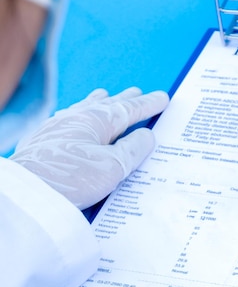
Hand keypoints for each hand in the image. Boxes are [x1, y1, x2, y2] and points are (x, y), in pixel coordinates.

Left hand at [11, 87, 168, 208]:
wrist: (26, 193)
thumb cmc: (70, 179)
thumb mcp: (112, 167)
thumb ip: (133, 149)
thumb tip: (146, 135)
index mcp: (97, 120)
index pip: (130, 109)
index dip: (148, 104)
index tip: (162, 98)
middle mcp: (77, 117)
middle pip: (108, 104)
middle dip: (126, 99)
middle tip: (139, 93)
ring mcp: (57, 126)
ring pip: (85, 107)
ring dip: (101, 102)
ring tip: (107, 96)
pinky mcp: (43, 139)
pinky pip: (69, 117)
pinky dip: (81, 113)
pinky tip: (74, 117)